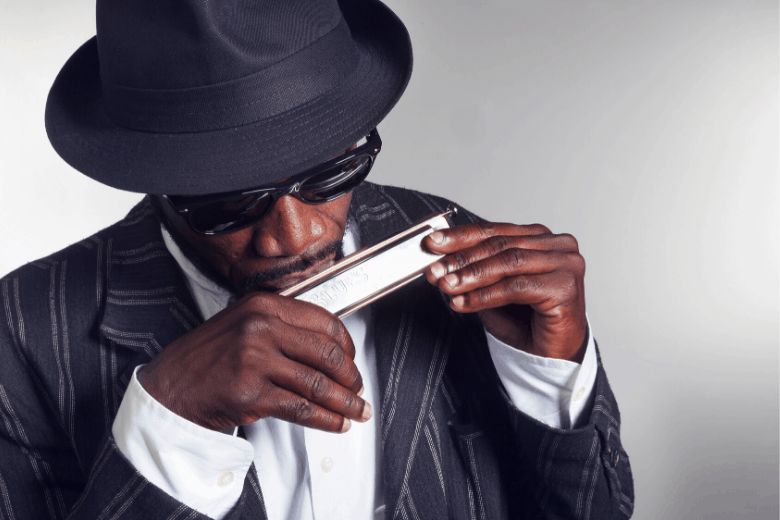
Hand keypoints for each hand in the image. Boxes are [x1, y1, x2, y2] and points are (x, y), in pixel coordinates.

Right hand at [139, 293, 369, 431]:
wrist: (168, 388)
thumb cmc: (206, 359)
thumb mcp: (242, 324)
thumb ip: (282, 326)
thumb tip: (328, 344)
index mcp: (263, 305)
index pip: (324, 320)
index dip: (346, 344)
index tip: (352, 358)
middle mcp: (261, 327)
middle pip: (326, 353)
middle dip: (351, 377)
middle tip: (358, 389)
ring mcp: (255, 359)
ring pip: (318, 383)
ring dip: (345, 402)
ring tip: (356, 411)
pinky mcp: (251, 393)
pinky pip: (302, 408)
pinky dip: (326, 419)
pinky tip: (336, 423)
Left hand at [424, 222, 586, 362]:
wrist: (554, 358)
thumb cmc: (528, 323)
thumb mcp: (493, 289)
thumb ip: (476, 271)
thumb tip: (442, 260)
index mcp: (541, 238)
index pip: (495, 232)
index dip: (461, 237)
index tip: (433, 243)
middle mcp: (559, 246)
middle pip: (500, 245)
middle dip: (462, 258)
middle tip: (435, 269)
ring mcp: (567, 264)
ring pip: (508, 262)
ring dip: (471, 275)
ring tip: (447, 285)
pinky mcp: (566, 287)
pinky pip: (516, 286)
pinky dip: (485, 295)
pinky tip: (464, 302)